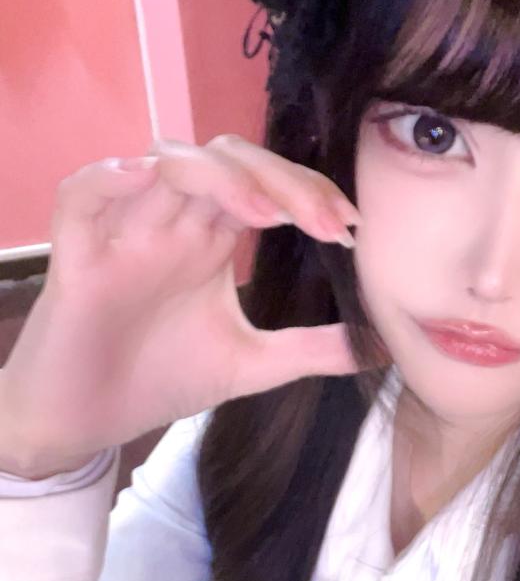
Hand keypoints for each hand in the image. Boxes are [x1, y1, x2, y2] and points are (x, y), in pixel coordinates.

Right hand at [0, 133, 363, 475]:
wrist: (87, 423)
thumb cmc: (160, 379)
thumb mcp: (252, 364)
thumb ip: (313, 349)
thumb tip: (382, 346)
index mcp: (212, 237)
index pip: (264, 184)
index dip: (308, 191)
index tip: (351, 227)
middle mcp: (172, 220)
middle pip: (225, 158)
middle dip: (279, 178)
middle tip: (325, 220)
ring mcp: (125, 230)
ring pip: (165, 161)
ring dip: (218, 176)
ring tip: (264, 214)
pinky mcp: (76, 254)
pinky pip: (82, 192)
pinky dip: (112, 178)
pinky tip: (149, 185)